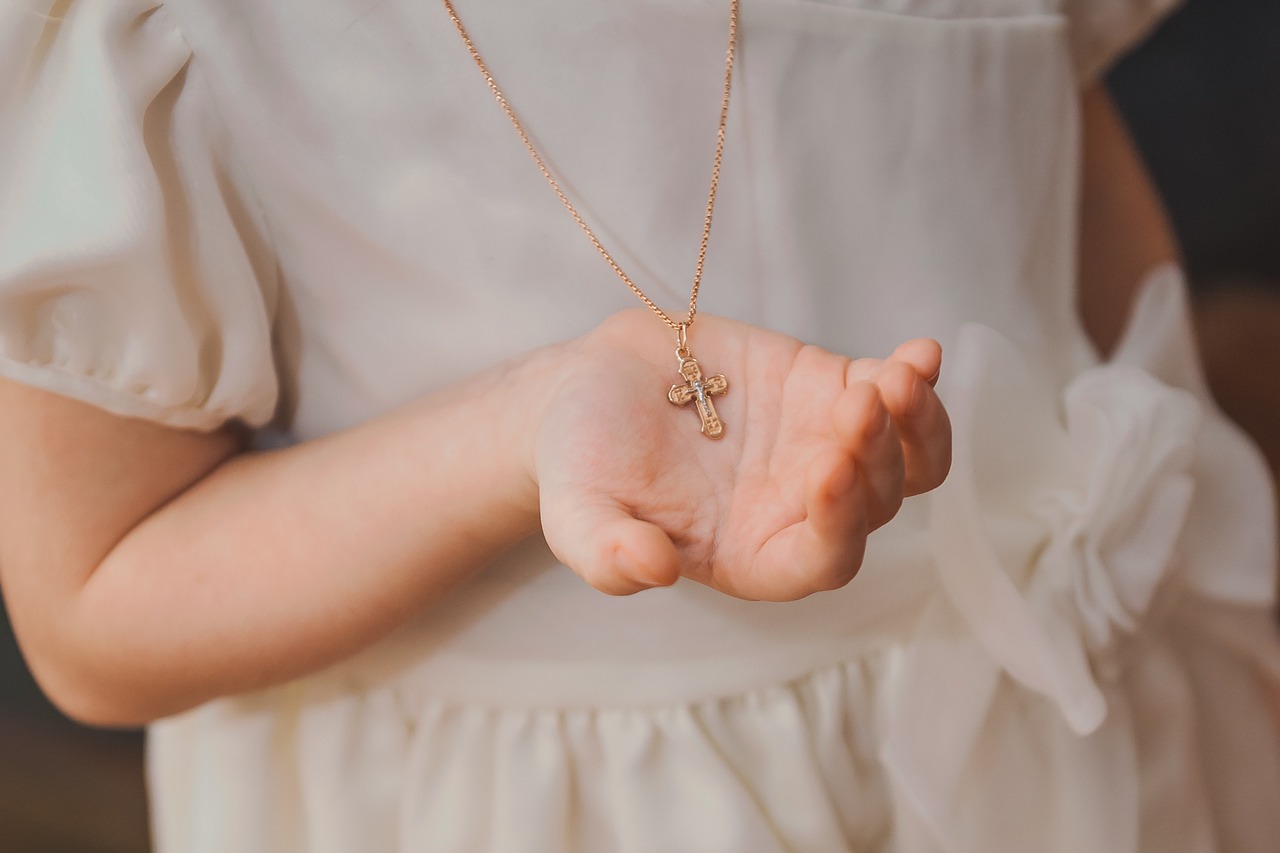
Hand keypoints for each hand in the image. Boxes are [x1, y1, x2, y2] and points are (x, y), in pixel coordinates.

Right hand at [534, 311, 950, 600]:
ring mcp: (822, 451)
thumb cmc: (581, 460)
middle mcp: (800, 512)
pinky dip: (913, 378)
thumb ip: (606, 553)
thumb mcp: (575, 512)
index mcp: (753, 557)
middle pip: (876, 504)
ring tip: (899, 376)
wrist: (589, 386)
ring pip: (904, 459)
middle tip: (854, 405)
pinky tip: (919, 353)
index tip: (826, 471)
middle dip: (875, 457)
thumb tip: (653, 572)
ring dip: (915, 424)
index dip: (838, 526)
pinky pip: (890, 395)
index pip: (821, 561)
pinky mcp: (828, 392)